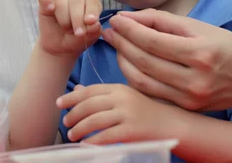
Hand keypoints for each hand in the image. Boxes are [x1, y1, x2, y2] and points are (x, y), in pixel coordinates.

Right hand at [36, 0, 102, 57]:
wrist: (59, 47)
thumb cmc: (77, 39)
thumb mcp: (89, 38)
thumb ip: (94, 30)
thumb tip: (95, 23)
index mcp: (90, 1)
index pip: (92, 0)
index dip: (91, 11)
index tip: (90, 22)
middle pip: (77, 0)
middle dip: (77, 19)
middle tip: (77, 33)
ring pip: (62, 1)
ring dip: (64, 19)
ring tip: (66, 28)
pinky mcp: (45, 0)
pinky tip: (50, 8)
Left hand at [56, 84, 179, 143]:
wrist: (172, 125)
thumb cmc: (145, 112)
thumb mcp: (124, 98)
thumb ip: (102, 94)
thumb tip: (78, 90)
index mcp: (119, 88)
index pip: (90, 91)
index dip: (72, 96)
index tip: (59, 103)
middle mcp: (122, 98)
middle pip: (89, 105)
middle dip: (73, 114)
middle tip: (65, 122)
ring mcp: (127, 114)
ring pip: (94, 120)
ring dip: (79, 128)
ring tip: (72, 135)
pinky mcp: (131, 130)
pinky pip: (106, 136)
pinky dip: (93, 141)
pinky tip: (86, 144)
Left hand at [103, 9, 231, 110]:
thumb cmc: (224, 45)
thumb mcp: (197, 26)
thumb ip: (161, 21)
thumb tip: (129, 18)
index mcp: (200, 53)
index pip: (153, 41)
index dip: (129, 30)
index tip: (116, 20)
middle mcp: (195, 79)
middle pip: (145, 61)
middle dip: (122, 44)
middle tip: (110, 31)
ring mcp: (190, 97)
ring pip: (143, 80)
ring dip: (123, 61)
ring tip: (116, 46)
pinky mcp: (187, 108)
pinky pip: (151, 92)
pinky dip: (135, 77)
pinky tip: (128, 63)